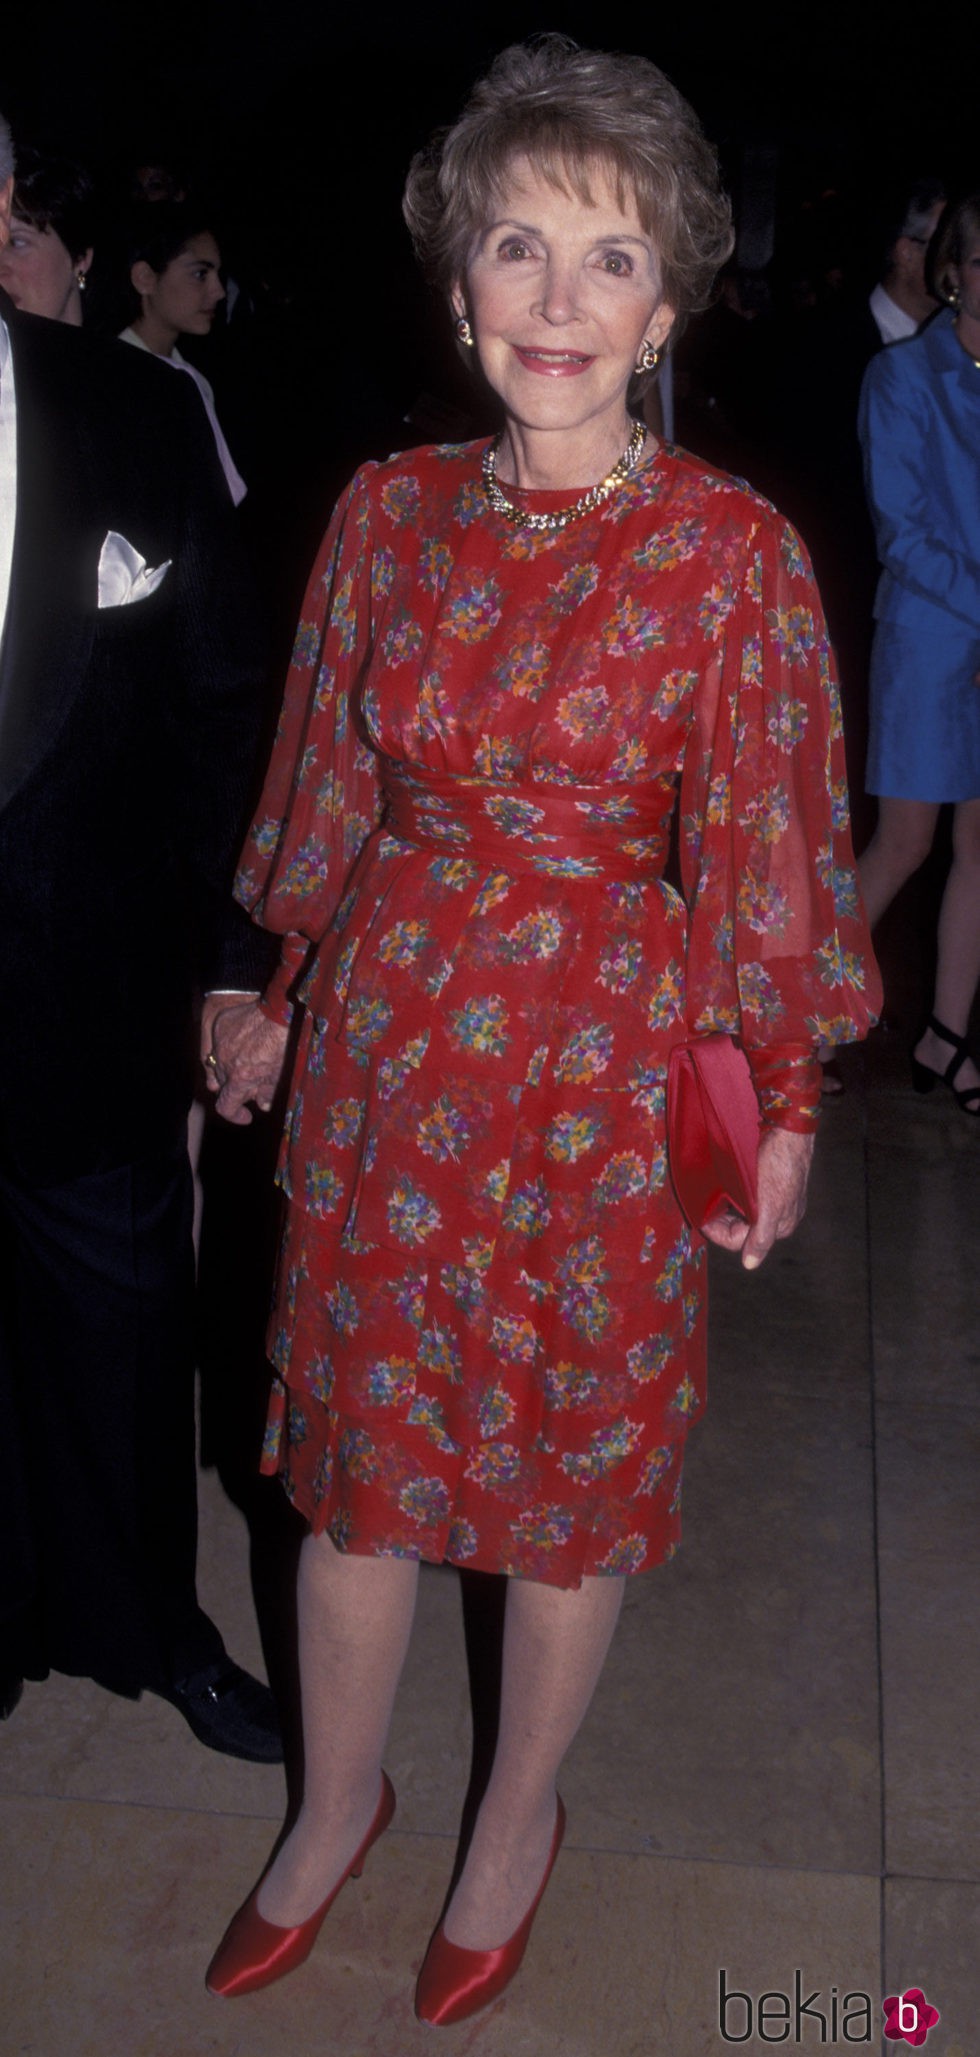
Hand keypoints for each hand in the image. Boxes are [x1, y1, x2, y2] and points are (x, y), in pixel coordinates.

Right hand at [200, 994, 289, 1125]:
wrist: (279, 1010)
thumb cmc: (283, 1042)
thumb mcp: (279, 1073)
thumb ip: (267, 1092)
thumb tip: (262, 1105)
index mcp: (238, 1080)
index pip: (225, 1106)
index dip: (234, 1114)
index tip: (245, 1116)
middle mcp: (223, 1064)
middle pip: (222, 1085)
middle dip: (237, 1087)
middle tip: (255, 1081)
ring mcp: (218, 1044)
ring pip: (217, 1065)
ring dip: (229, 1068)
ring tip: (248, 1061)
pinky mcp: (219, 1027)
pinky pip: (217, 1043)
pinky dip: (228, 1047)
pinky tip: (244, 1042)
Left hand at [701, 1126, 814, 1269]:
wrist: (790, 1129)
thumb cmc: (778, 1166)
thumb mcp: (768, 1205)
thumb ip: (760, 1237)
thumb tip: (750, 1265)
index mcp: (780, 1226)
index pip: (738, 1241)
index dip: (716, 1232)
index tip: (701, 1217)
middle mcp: (781, 1217)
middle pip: (741, 1229)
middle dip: (721, 1220)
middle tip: (703, 1205)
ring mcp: (779, 1200)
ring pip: (744, 1213)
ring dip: (726, 1208)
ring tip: (712, 1196)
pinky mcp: (775, 1184)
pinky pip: (749, 1198)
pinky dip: (735, 1196)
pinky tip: (726, 1186)